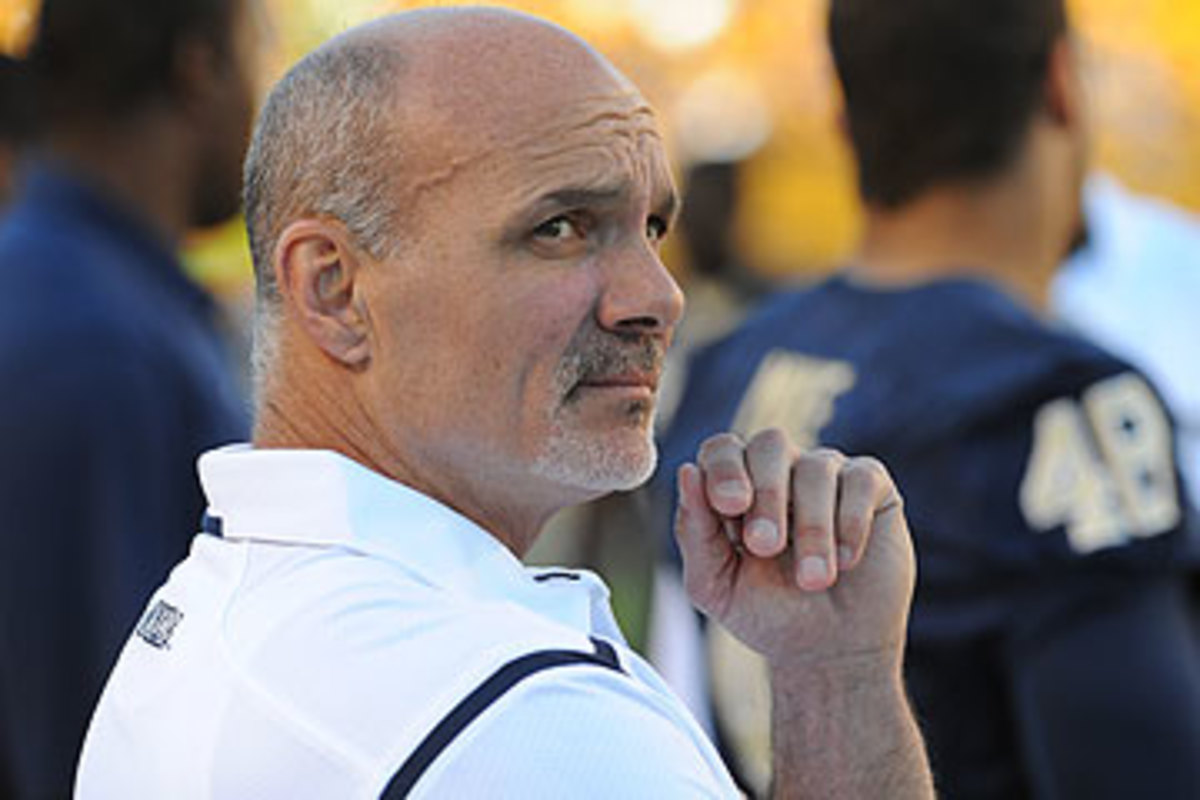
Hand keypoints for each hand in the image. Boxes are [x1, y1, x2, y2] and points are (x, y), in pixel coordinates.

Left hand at [673, 429, 914, 666]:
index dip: (724, 469)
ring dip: (812, 527)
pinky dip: (851, 521)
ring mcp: (826, 473)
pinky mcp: (871, 487)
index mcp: (735, 485)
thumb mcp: (715, 584)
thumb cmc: (767, 613)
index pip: (722, 450)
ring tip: (813, 580)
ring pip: (816, 467)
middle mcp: (779, 470)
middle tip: (765, 546)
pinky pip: (861, 479)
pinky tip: (846, 561)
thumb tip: (687, 471)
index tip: (731, 506)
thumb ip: (695, 532)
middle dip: (767, 494)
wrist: (828, 651)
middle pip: (769, 445)